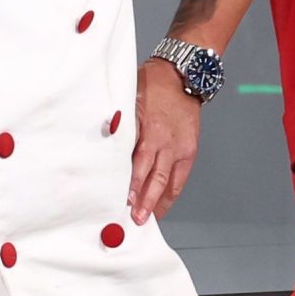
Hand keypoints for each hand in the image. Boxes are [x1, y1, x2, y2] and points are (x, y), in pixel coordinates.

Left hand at [127, 58, 200, 225]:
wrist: (182, 76)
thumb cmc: (152, 86)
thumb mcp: (131, 102)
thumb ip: (123, 126)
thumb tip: (105, 145)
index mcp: (151, 131)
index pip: (140, 165)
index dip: (133, 185)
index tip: (124, 201)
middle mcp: (167, 143)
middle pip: (156, 179)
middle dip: (145, 201)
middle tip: (136, 219)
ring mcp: (180, 148)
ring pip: (169, 181)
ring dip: (158, 201)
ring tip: (149, 218)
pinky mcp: (189, 149)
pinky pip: (181, 176)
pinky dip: (172, 191)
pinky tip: (163, 203)